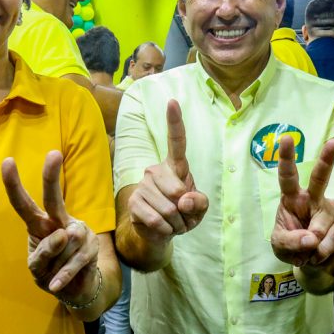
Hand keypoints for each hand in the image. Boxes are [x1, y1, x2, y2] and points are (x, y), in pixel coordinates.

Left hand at [2, 152, 99, 303]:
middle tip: (54, 153)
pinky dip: (62, 276)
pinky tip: (55, 284)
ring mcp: (79, 232)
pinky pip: (72, 261)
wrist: (78, 289)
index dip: (14, 184)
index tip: (7, 161)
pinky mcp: (92, 246)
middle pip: (53, 198)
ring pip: (62, 243)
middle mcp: (60, 222)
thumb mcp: (37, 266)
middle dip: (51, 176)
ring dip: (54, 265)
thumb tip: (64, 235)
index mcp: (41, 224)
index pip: (24, 203)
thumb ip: (42, 253)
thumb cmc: (52, 270)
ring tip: (55, 275)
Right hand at [127, 99, 208, 241]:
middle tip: (182, 216)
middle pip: (178, 191)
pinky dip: (166, 229)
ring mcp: (143, 185)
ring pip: (169, 209)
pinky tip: (162, 227)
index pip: (176, 141)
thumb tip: (183, 201)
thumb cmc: (182, 214)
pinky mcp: (134, 201)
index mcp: (175, 165)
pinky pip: (157, 220)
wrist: (160, 232)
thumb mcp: (199, 209)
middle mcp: (155, 170)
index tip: (172, 101)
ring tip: (173, 222)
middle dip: (186, 212)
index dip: (174, 122)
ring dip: (177, 223)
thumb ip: (199, 202)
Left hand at [271, 136, 333, 267]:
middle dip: (327, 159)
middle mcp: (313, 198)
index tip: (286, 138)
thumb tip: (312, 239)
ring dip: (312, 247)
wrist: (311, 259)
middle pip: (321, 177)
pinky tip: (318, 254)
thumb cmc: (291, 245)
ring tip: (307, 253)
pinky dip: (323, 252)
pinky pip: (333, 239)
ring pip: (321, 226)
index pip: (288, 176)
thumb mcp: (280, 246)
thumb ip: (289, 242)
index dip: (286, 158)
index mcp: (292, 197)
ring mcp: (330, 209)